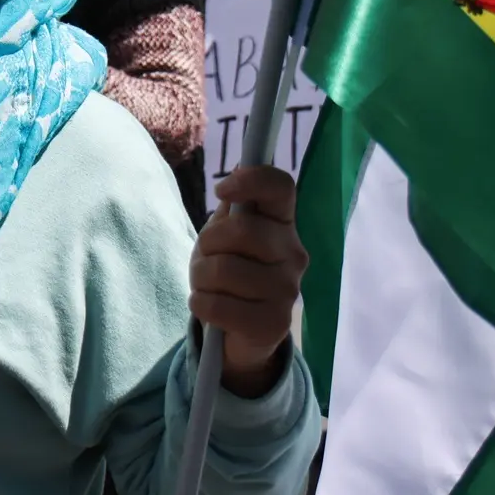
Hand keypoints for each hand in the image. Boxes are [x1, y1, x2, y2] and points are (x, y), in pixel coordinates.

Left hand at [191, 165, 306, 398]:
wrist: (237, 329)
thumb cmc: (230, 270)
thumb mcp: (226, 234)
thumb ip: (234, 205)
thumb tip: (241, 166)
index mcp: (283, 223)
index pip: (281, 187)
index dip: (250, 180)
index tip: (221, 190)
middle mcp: (294, 254)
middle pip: (242, 230)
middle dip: (208, 243)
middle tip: (207, 257)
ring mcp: (288, 291)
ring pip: (224, 270)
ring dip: (200, 278)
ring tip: (207, 286)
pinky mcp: (274, 325)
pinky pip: (218, 306)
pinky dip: (200, 304)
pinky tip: (206, 306)